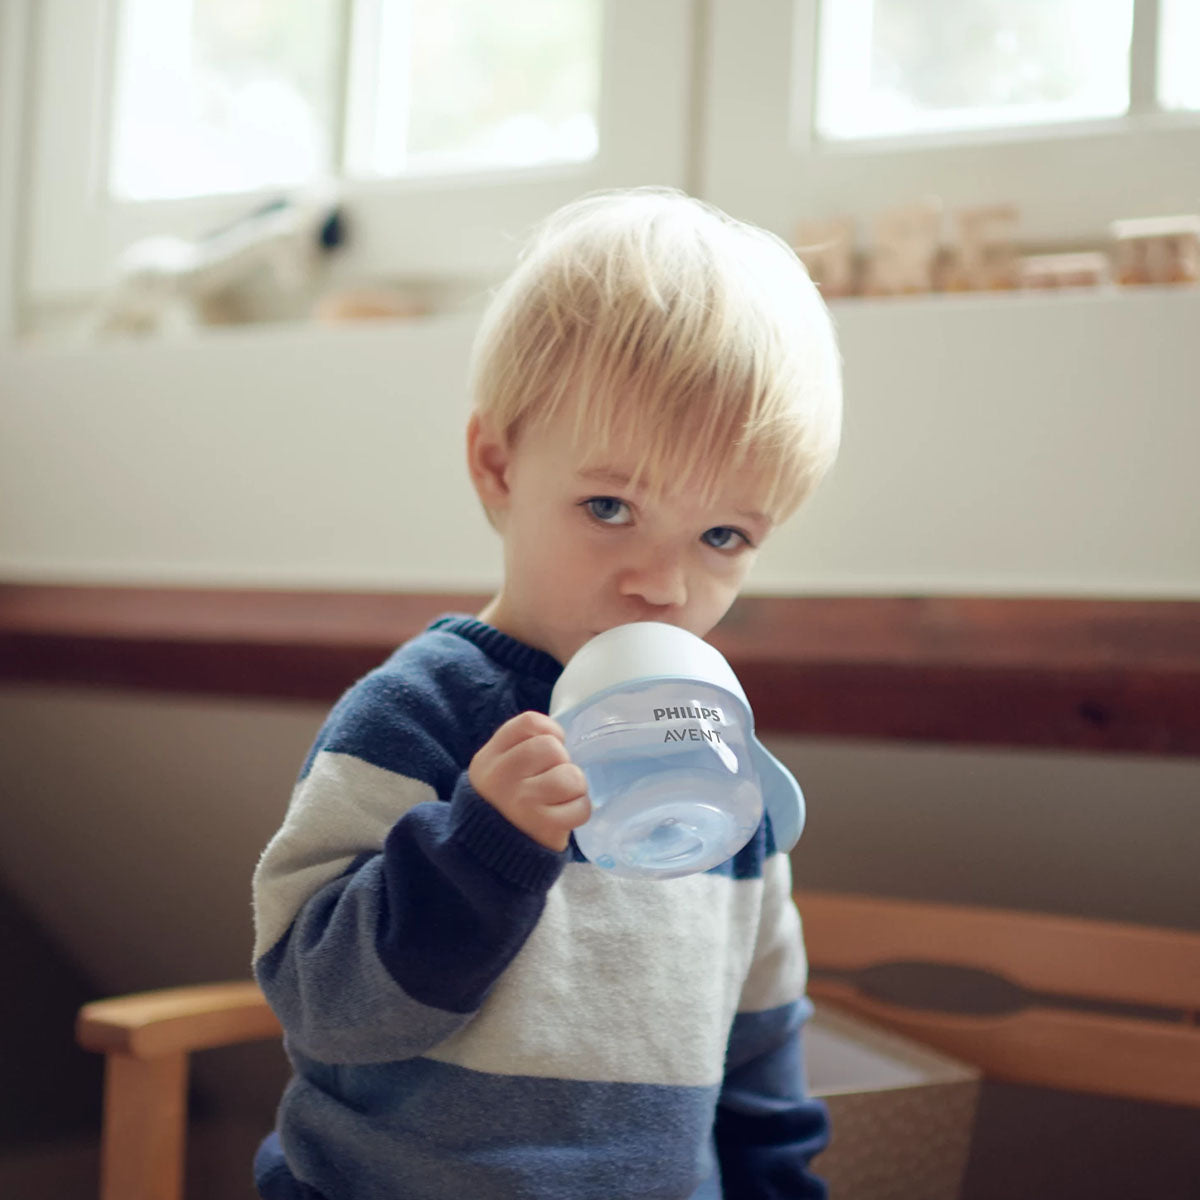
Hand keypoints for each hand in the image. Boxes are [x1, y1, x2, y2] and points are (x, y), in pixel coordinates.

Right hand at [468, 712, 589, 851]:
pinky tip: (564, 816)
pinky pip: (581, 806)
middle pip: (551, 747)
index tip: (553, 745)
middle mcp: (501, 776)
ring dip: (575, 787)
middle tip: (552, 780)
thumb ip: (518, 749)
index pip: (528, 723)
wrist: (490, 859)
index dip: (550, 730)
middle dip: (561, 762)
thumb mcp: (495, 773)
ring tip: (561, 798)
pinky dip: (579, 811)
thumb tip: (559, 737)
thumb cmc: (502, 807)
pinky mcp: (543, 825)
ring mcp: (521, 801)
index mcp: (489, 759)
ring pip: (570, 775)